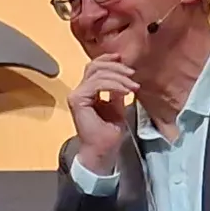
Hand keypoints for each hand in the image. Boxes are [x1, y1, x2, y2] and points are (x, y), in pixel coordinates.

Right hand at [68, 54, 140, 173]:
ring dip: (118, 77)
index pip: (95, 68)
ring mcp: (77, 95)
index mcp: (87, 92)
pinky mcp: (78, 100)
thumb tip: (124, 78)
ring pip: (97, 74)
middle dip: (116, 67)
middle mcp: (79, 91)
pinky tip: (125, 91)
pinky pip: (97, 84)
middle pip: (95, 66)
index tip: (125, 61)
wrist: (103, 150)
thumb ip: (117, 92)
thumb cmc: (109, 133)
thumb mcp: (117, 107)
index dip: (109, 61)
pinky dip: (113, 85)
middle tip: (132, 75)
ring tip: (132, 86)